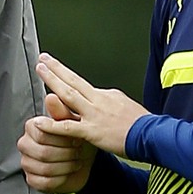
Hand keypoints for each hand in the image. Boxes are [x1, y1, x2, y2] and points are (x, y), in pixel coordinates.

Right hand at [17, 93, 97, 193]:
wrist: (82, 158)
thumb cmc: (76, 137)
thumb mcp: (72, 123)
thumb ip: (61, 111)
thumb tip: (51, 97)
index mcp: (32, 127)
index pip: (42, 133)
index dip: (62, 138)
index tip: (76, 138)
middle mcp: (25, 144)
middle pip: (43, 152)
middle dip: (66, 153)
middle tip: (78, 150)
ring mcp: (27, 163)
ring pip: (45, 168)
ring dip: (66, 166)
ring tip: (76, 160)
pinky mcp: (32, 179)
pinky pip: (45, 182)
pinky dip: (61, 178)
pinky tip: (69, 171)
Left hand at [33, 53, 148, 157]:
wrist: (154, 135)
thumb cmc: (143, 124)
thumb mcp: (125, 104)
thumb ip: (110, 101)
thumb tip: (102, 97)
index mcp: (106, 94)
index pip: (82, 84)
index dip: (67, 75)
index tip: (56, 67)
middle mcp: (98, 100)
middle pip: (73, 80)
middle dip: (56, 68)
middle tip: (43, 58)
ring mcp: (94, 114)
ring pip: (68, 94)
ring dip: (52, 81)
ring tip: (40, 71)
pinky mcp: (92, 131)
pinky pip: (68, 127)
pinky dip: (51, 124)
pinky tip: (38, 121)